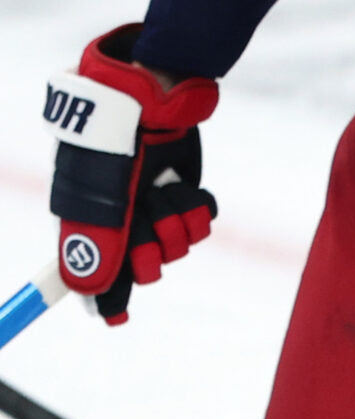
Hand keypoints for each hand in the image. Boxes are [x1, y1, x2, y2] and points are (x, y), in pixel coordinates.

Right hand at [43, 26, 219, 325]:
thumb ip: (95, 245)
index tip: (115, 318)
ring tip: (165, 190)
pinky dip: (198, 208)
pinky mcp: (185, 189)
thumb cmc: (114, 146)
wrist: (150, 100)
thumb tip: (89, 294)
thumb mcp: (102, 199)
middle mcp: (123, 219)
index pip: (95, 274)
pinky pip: (202, 222)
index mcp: (89, 222)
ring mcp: (154, 204)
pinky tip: (189, 188)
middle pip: (145, 267)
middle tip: (148, 225)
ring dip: (176, 222)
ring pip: (179, 245)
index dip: (106, 298)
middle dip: (153, 251)